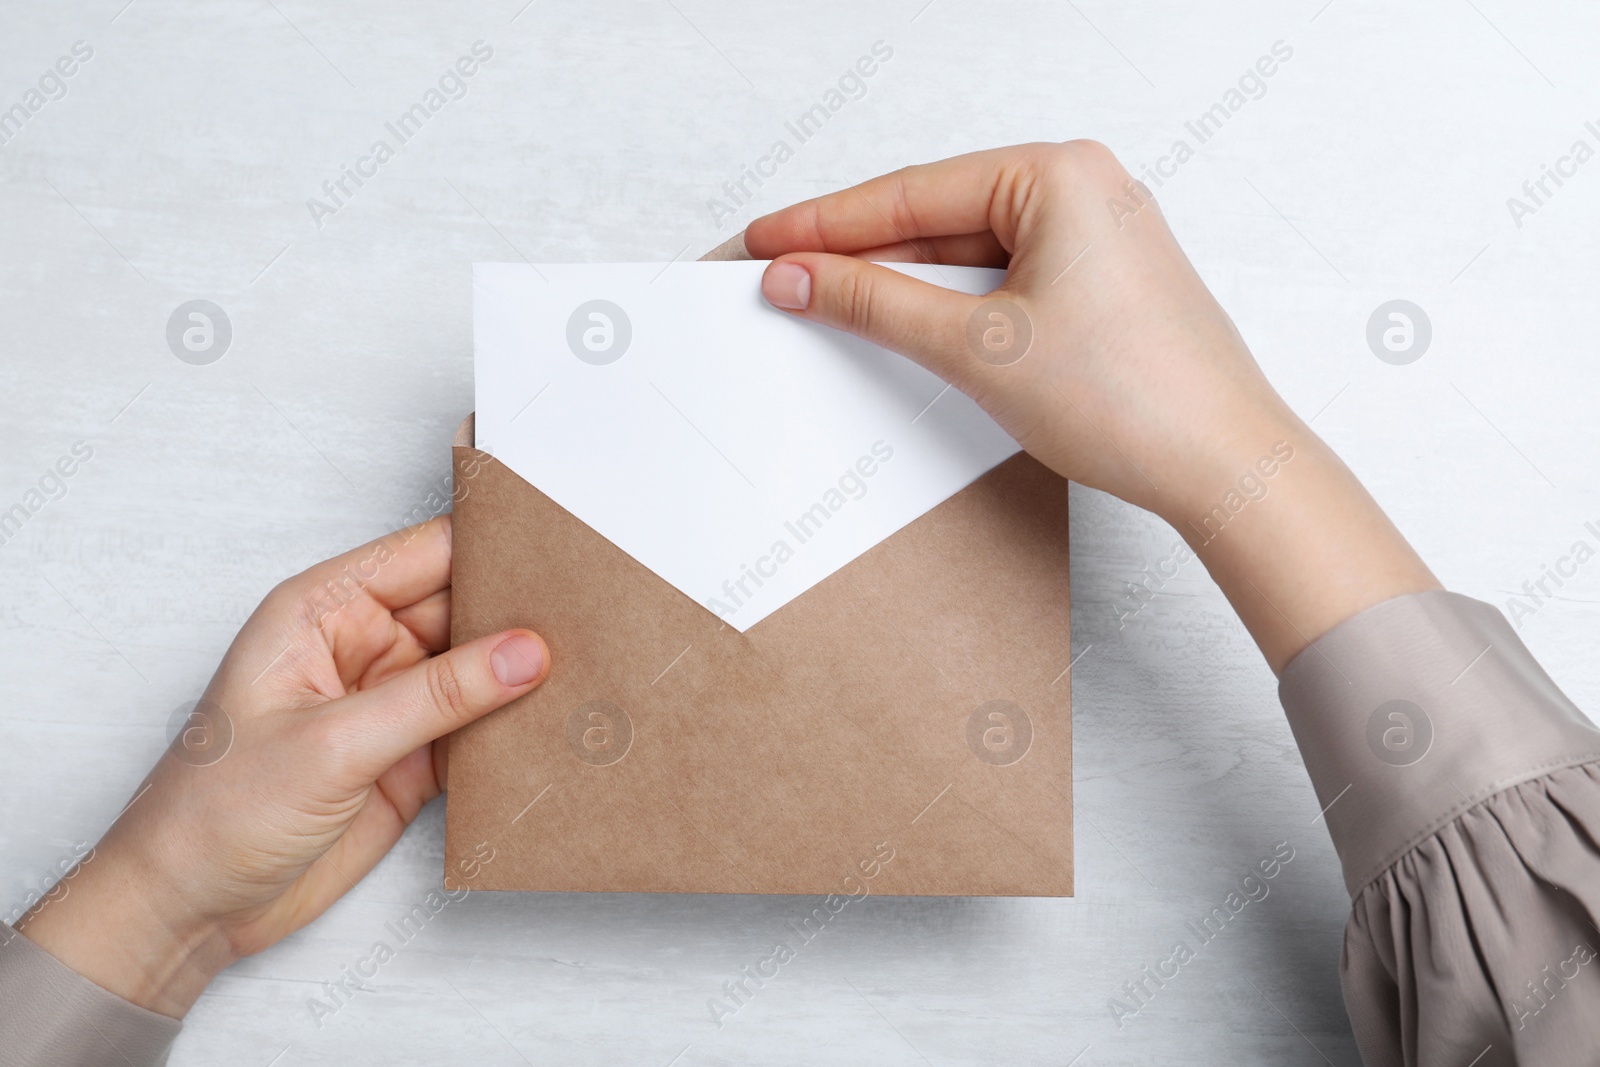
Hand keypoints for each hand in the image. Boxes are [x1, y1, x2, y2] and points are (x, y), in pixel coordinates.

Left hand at [16, 516, 549, 1016]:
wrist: (190, 911)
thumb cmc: (213, 813)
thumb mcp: (332, 745)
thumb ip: (436, 696)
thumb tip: (522, 653)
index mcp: (323, 610)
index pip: (426, 554)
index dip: (491, 547)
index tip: (558, 550)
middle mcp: (361, 646)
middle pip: (464, 609)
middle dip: (522, 616)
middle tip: (592, 619)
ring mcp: (389, 703)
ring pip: (480, 671)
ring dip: (525, 677)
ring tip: (590, 672)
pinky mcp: (412, 759)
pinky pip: (479, 729)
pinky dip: (515, 731)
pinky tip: (555, 728)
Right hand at [747, 142, 1437, 669]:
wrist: (1224, 467)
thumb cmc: (1134, 400)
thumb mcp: (977, 346)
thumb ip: (874, 303)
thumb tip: (801, 276)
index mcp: (1059, 174)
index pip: (909, 193)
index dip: (823, 223)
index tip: (764, 240)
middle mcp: (1082, 189)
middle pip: (935, 215)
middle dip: (856, 251)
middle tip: (782, 273)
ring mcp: (1094, 235)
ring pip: (966, 251)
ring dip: (900, 281)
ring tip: (828, 303)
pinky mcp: (1099, 282)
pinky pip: (1002, 277)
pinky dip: (949, 303)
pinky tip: (903, 323)